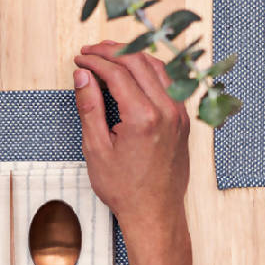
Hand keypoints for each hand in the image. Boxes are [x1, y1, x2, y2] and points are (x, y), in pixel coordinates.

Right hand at [72, 41, 188, 241]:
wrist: (155, 213)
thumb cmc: (125, 189)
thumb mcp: (96, 148)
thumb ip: (89, 107)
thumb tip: (82, 75)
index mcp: (144, 118)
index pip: (118, 72)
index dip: (95, 61)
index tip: (80, 59)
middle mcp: (167, 111)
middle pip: (139, 62)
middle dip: (111, 51)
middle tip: (90, 51)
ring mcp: (180, 114)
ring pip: (157, 67)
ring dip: (131, 56)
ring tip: (108, 54)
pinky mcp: (184, 119)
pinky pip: (169, 82)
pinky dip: (149, 69)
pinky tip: (133, 70)